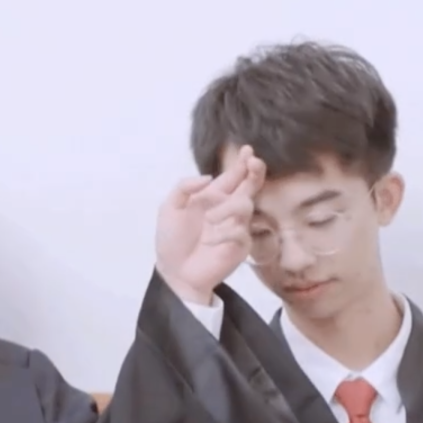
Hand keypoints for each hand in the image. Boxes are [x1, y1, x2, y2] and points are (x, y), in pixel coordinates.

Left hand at [154, 145, 265, 304]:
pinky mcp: (240, 246)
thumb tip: (209, 177)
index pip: (232, 177)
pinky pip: (241, 232)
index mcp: (212, 197)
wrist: (175, 272)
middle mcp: (227, 208)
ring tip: (209, 220)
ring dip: (227, 208)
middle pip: (249, 186)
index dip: (241, 164)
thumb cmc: (171, 240)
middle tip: (254, 163)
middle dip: (254, 173)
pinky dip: (224, 233)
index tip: (247, 150)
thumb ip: (184, 188)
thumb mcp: (169, 208)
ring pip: (245, 205)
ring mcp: (236, 226)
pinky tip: (210, 241)